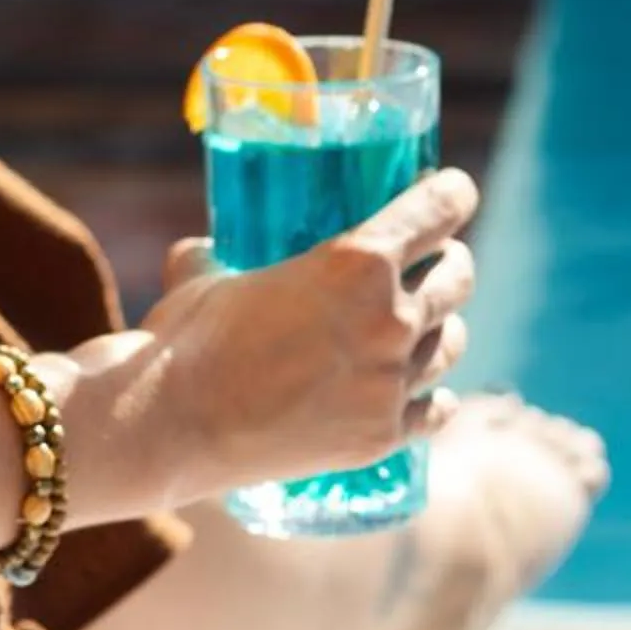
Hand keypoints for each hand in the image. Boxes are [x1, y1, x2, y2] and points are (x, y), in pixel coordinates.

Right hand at [99, 168, 480, 508]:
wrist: (171, 426)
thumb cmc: (184, 341)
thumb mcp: (204, 278)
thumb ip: (216, 257)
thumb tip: (202, 253)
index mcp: (357, 261)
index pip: (442, 208)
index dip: (452, 194)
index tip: (453, 193)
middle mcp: (390, 318)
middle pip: (459, 277)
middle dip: (448, 263)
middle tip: (430, 264)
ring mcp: (390, 383)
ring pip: (453, 343)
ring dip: (441, 328)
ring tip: (420, 329)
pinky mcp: (381, 436)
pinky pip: (436, 409)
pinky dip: (430, 396)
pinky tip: (416, 392)